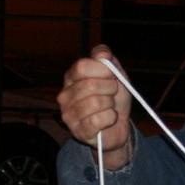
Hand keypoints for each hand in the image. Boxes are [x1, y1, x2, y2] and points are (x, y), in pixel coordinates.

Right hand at [57, 46, 134, 169]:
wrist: (119, 125)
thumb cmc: (114, 97)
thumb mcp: (115, 73)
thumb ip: (107, 59)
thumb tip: (103, 54)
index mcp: (71, 77)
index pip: (82, 66)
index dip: (102, 70)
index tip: (111, 75)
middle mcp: (65, 95)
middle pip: (90, 85)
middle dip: (110, 89)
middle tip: (113, 94)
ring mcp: (68, 114)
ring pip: (95, 103)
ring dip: (110, 104)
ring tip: (110, 107)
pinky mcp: (77, 131)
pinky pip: (97, 120)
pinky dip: (110, 118)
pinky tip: (108, 120)